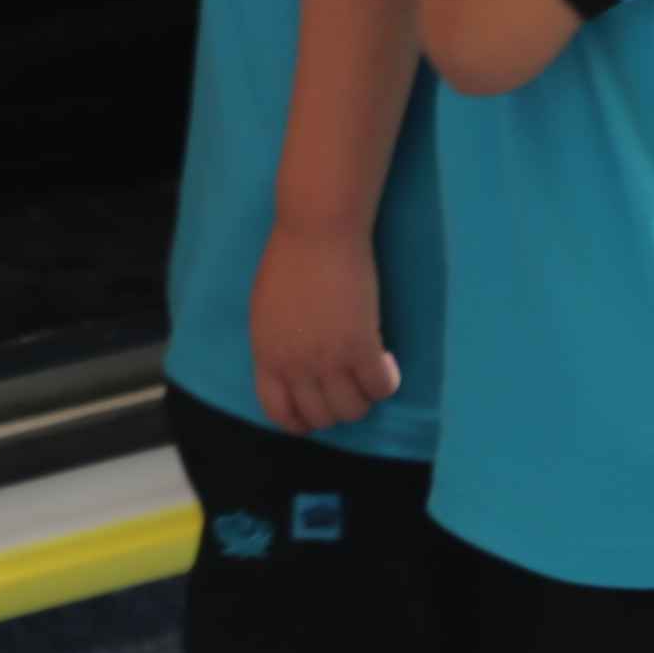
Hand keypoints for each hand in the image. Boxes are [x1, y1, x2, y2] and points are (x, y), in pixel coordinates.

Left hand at [247, 222, 396, 438]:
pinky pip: (381, 387)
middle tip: (351, 385)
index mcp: (267, 355)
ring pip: (354, 409)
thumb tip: (293, 370)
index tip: (316, 416)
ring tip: (369, 371)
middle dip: (338, 407)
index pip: (279, 412)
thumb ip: (276, 345)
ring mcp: (328, 360)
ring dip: (365, 396)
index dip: (300, 422)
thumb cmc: (290, 259)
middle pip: (322, 416)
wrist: (316, 230)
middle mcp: (295, 365)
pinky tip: (386, 360)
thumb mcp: (266, 310)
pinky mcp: (361, 347)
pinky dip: (387, 381)